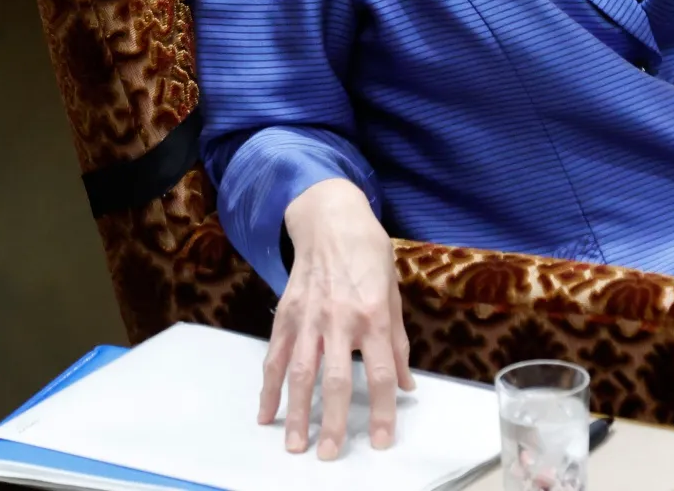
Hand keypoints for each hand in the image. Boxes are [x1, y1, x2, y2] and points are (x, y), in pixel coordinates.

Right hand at [262, 178, 414, 458]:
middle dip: (334, 422)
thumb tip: (407, 383)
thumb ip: (398, 342)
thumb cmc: (368, 254)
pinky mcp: (286, 314)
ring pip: (301, 373)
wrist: (331, 219)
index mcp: (374, 315)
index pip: (382, 372)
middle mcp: (340, 319)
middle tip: (330, 455)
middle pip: (337, 380)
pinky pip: (275, 356)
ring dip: (297, 413)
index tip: (382, 441)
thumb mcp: (392, 293)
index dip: (383, 410)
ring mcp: (309, 317)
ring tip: (296, 445)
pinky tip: (266, 414)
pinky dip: (268, 387)